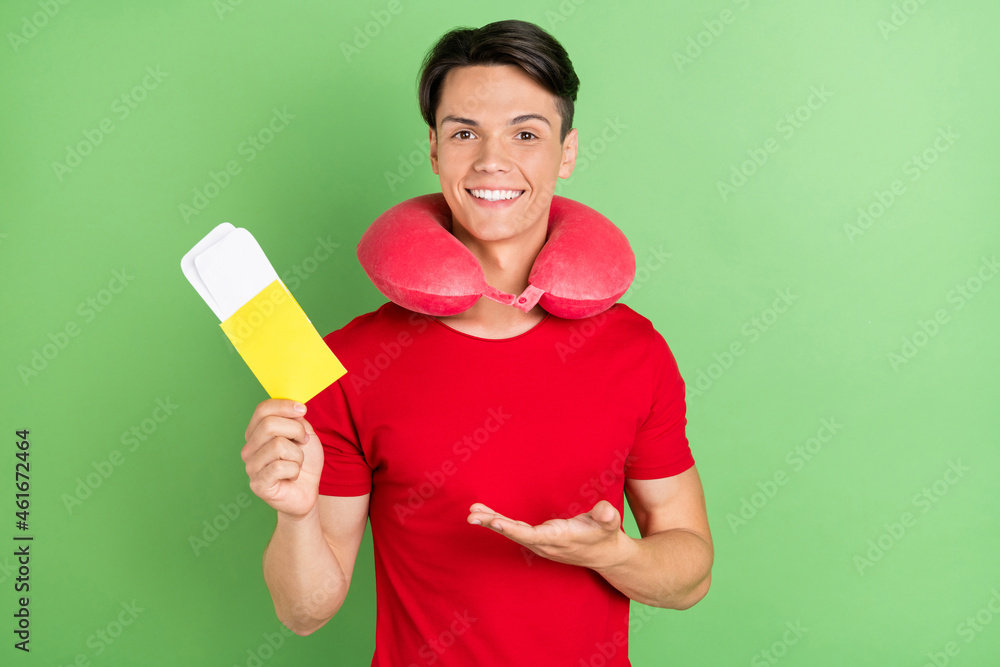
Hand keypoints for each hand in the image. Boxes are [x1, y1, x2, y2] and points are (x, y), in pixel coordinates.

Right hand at [242, 399, 323, 518]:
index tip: (303, 410)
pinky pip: (280, 467)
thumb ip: (296, 419)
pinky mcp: (258, 484)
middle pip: (269, 424)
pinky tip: (292, 476)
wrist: (308, 491)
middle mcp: (249, 448)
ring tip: (296, 463)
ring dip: (297, 454)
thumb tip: (293, 407)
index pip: (263, 409)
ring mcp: (251, 467)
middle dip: (296, 430)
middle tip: (303, 442)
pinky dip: (294, 470)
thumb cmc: (305, 462)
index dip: (285, 405)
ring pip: (278, 445)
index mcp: (256, 433)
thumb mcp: (304, 434)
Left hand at [466, 500, 631, 569]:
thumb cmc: (606, 534)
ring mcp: (540, 543)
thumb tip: (605, 511)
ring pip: (511, 533)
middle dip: (493, 524)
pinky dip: (499, 522)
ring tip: (472, 513)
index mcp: (560, 539)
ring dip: (491, 522)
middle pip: (515, 534)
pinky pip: (514, 531)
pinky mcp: (538, 540)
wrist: (606, 555)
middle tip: (472, 516)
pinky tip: (485, 514)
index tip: (496, 522)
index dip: (513, 530)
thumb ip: (607, 516)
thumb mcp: (610, 523)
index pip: (532, 535)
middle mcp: (545, 544)